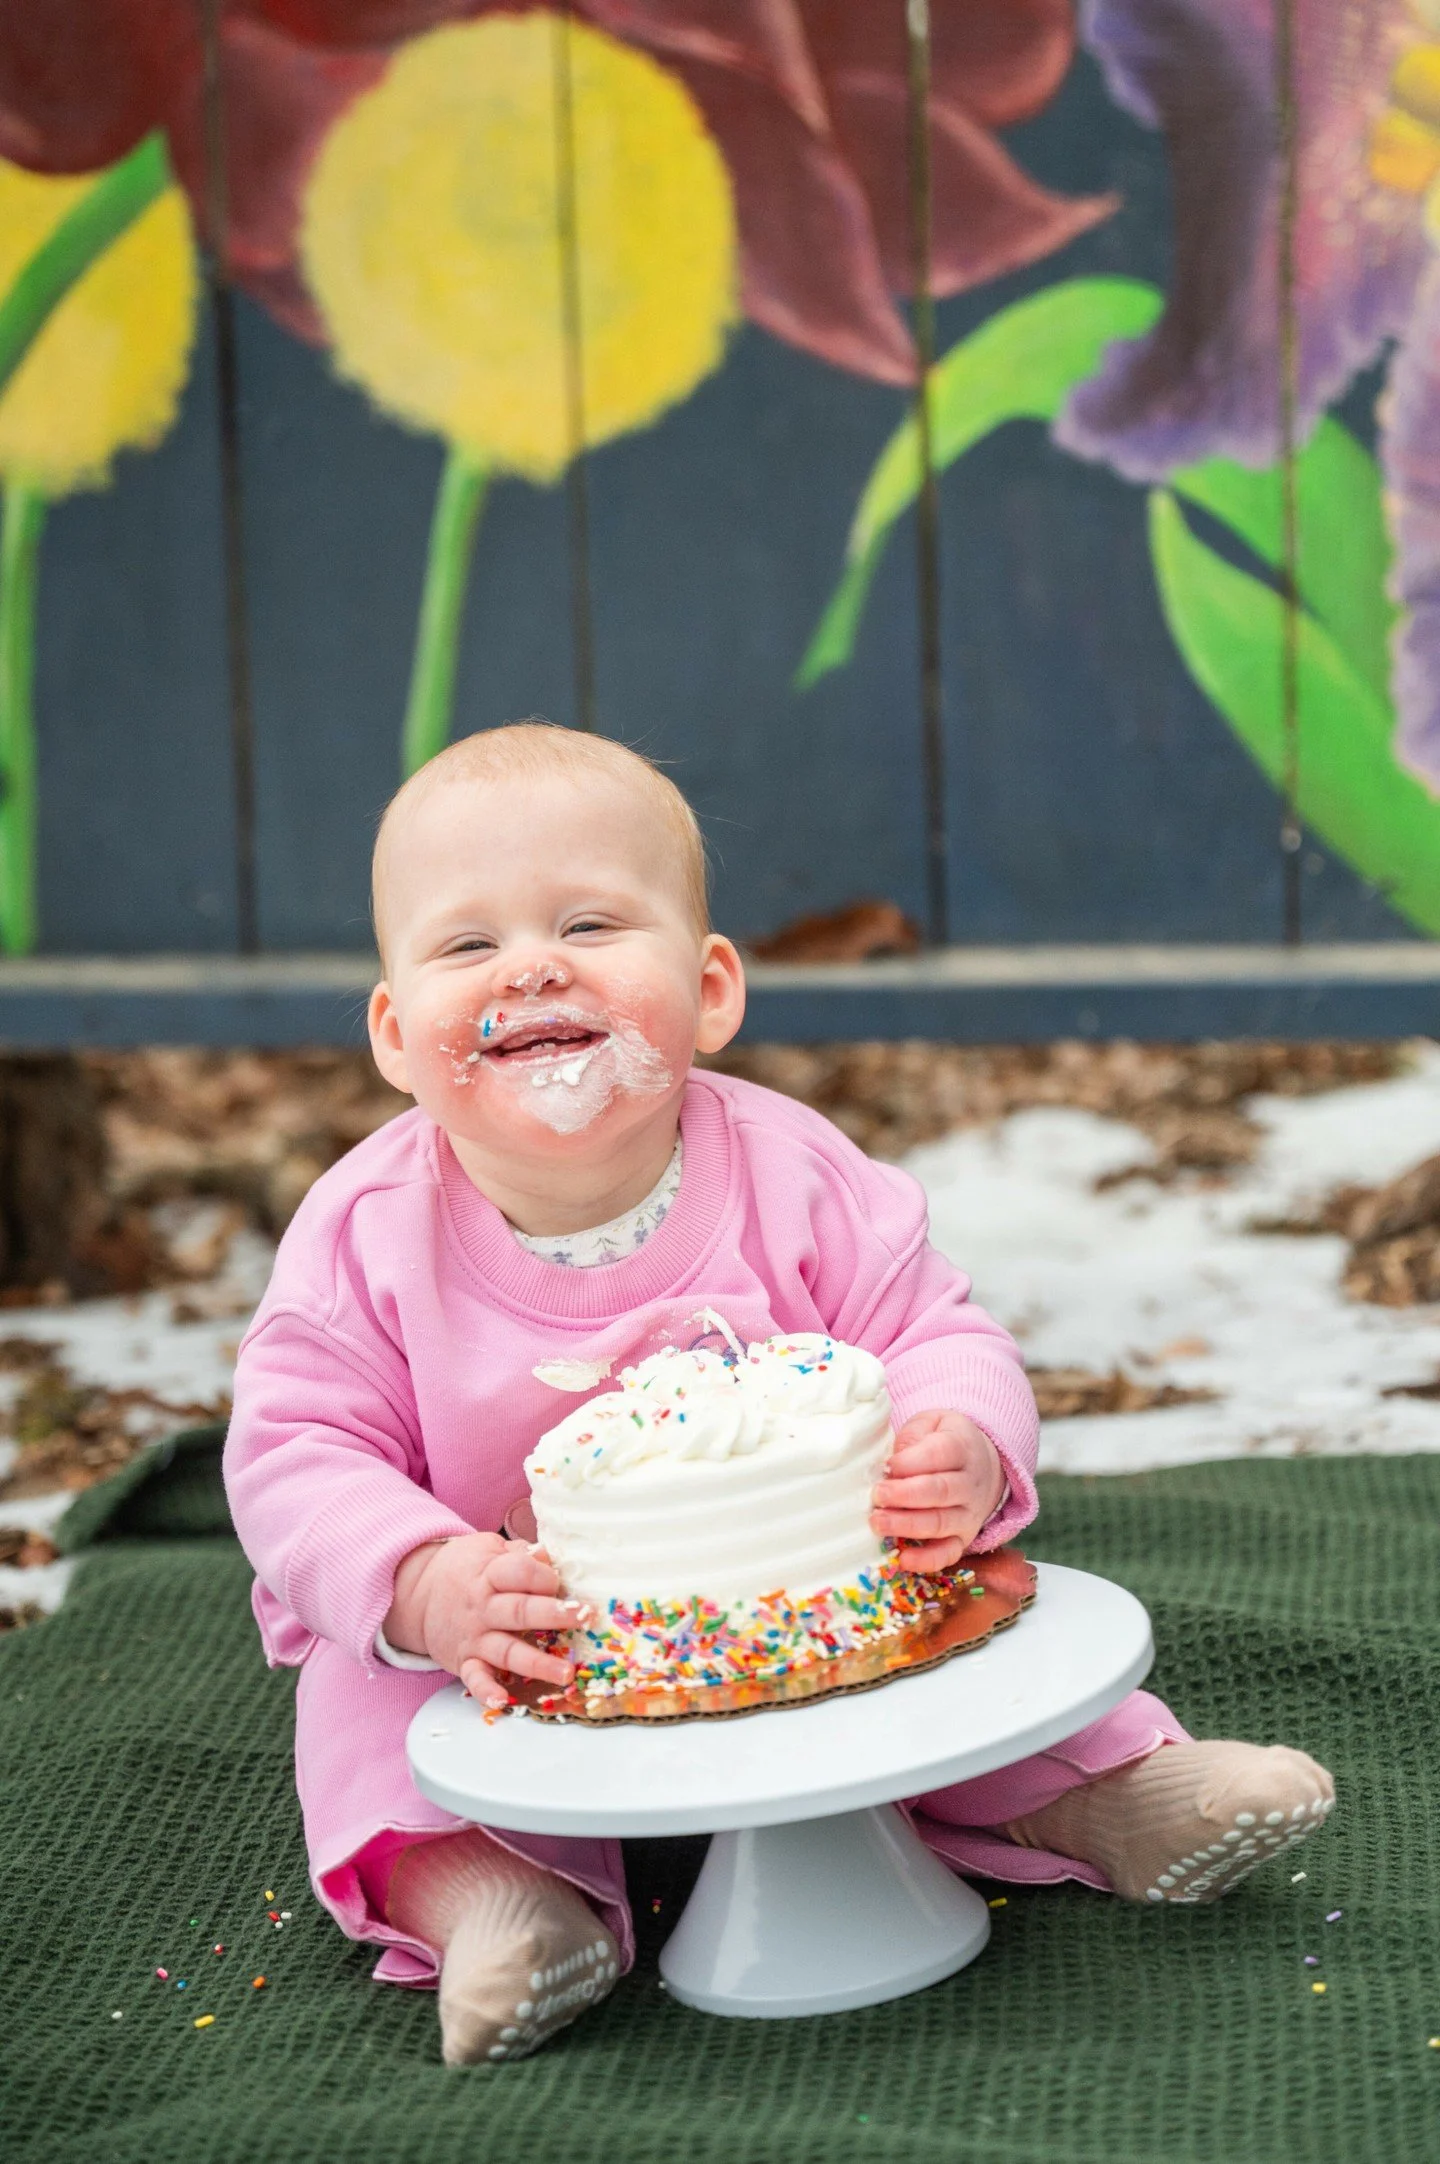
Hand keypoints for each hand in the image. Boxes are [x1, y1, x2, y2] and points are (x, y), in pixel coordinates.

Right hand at [383, 1532, 588, 1706]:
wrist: (417, 1594)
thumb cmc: (465, 1570)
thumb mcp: (488, 1549)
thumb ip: (518, 1554)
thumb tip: (548, 1556)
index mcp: (490, 1574)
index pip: (520, 1571)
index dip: (543, 1575)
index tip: (559, 1582)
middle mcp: (483, 1607)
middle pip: (520, 1611)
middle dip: (553, 1614)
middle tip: (584, 1616)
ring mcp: (474, 1637)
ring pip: (507, 1651)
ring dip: (537, 1663)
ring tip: (566, 1673)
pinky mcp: (464, 1661)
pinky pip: (475, 1679)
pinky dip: (486, 1691)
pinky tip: (503, 1700)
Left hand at [870, 1410, 1005, 1572]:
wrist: (982, 1466)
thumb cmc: (945, 1442)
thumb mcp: (933, 1424)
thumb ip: (913, 1436)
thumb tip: (892, 1463)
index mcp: (962, 1447)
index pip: (941, 1453)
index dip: (911, 1461)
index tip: (887, 1466)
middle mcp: (969, 1483)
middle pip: (940, 1491)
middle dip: (905, 1495)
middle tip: (877, 1495)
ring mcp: (969, 1513)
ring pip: (941, 1522)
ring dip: (907, 1525)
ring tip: (878, 1522)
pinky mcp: (964, 1538)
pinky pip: (949, 1553)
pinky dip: (927, 1560)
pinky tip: (904, 1559)